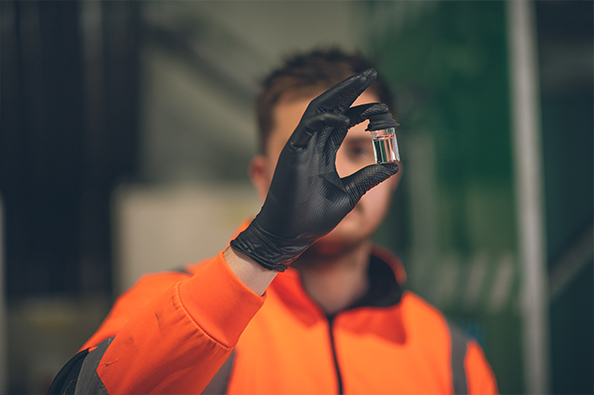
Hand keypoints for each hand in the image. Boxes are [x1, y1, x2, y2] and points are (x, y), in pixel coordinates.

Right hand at [230, 68, 398, 270]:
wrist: (290, 235)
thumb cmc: (313, 218)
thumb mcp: (349, 194)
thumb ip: (368, 178)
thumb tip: (394, 165)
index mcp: (321, 152)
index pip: (342, 121)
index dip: (361, 110)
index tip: (384, 109)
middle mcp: (311, 144)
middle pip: (331, 108)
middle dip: (350, 90)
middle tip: (370, 72)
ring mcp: (300, 146)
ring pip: (319, 109)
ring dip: (339, 94)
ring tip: (360, 80)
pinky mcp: (292, 153)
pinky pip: (308, 127)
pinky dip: (325, 118)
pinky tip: (345, 117)